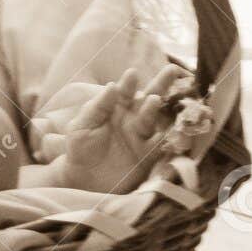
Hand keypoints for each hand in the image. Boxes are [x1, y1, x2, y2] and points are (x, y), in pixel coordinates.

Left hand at [48, 64, 180, 193]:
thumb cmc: (80, 148)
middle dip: (160, 84)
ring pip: (155, 119)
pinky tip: (171, 129)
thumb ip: (96, 107)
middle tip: (172, 70)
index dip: (129, 83)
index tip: (132, 74)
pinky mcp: (148, 155)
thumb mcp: (81, 126)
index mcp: (115, 108)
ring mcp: (142, 136)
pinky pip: (160, 144)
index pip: (124, 91)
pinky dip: (167, 137)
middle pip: (149, 98)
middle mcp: (133, 118)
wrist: (84, 180)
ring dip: (156, 109)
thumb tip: (111, 86)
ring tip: (154, 101)